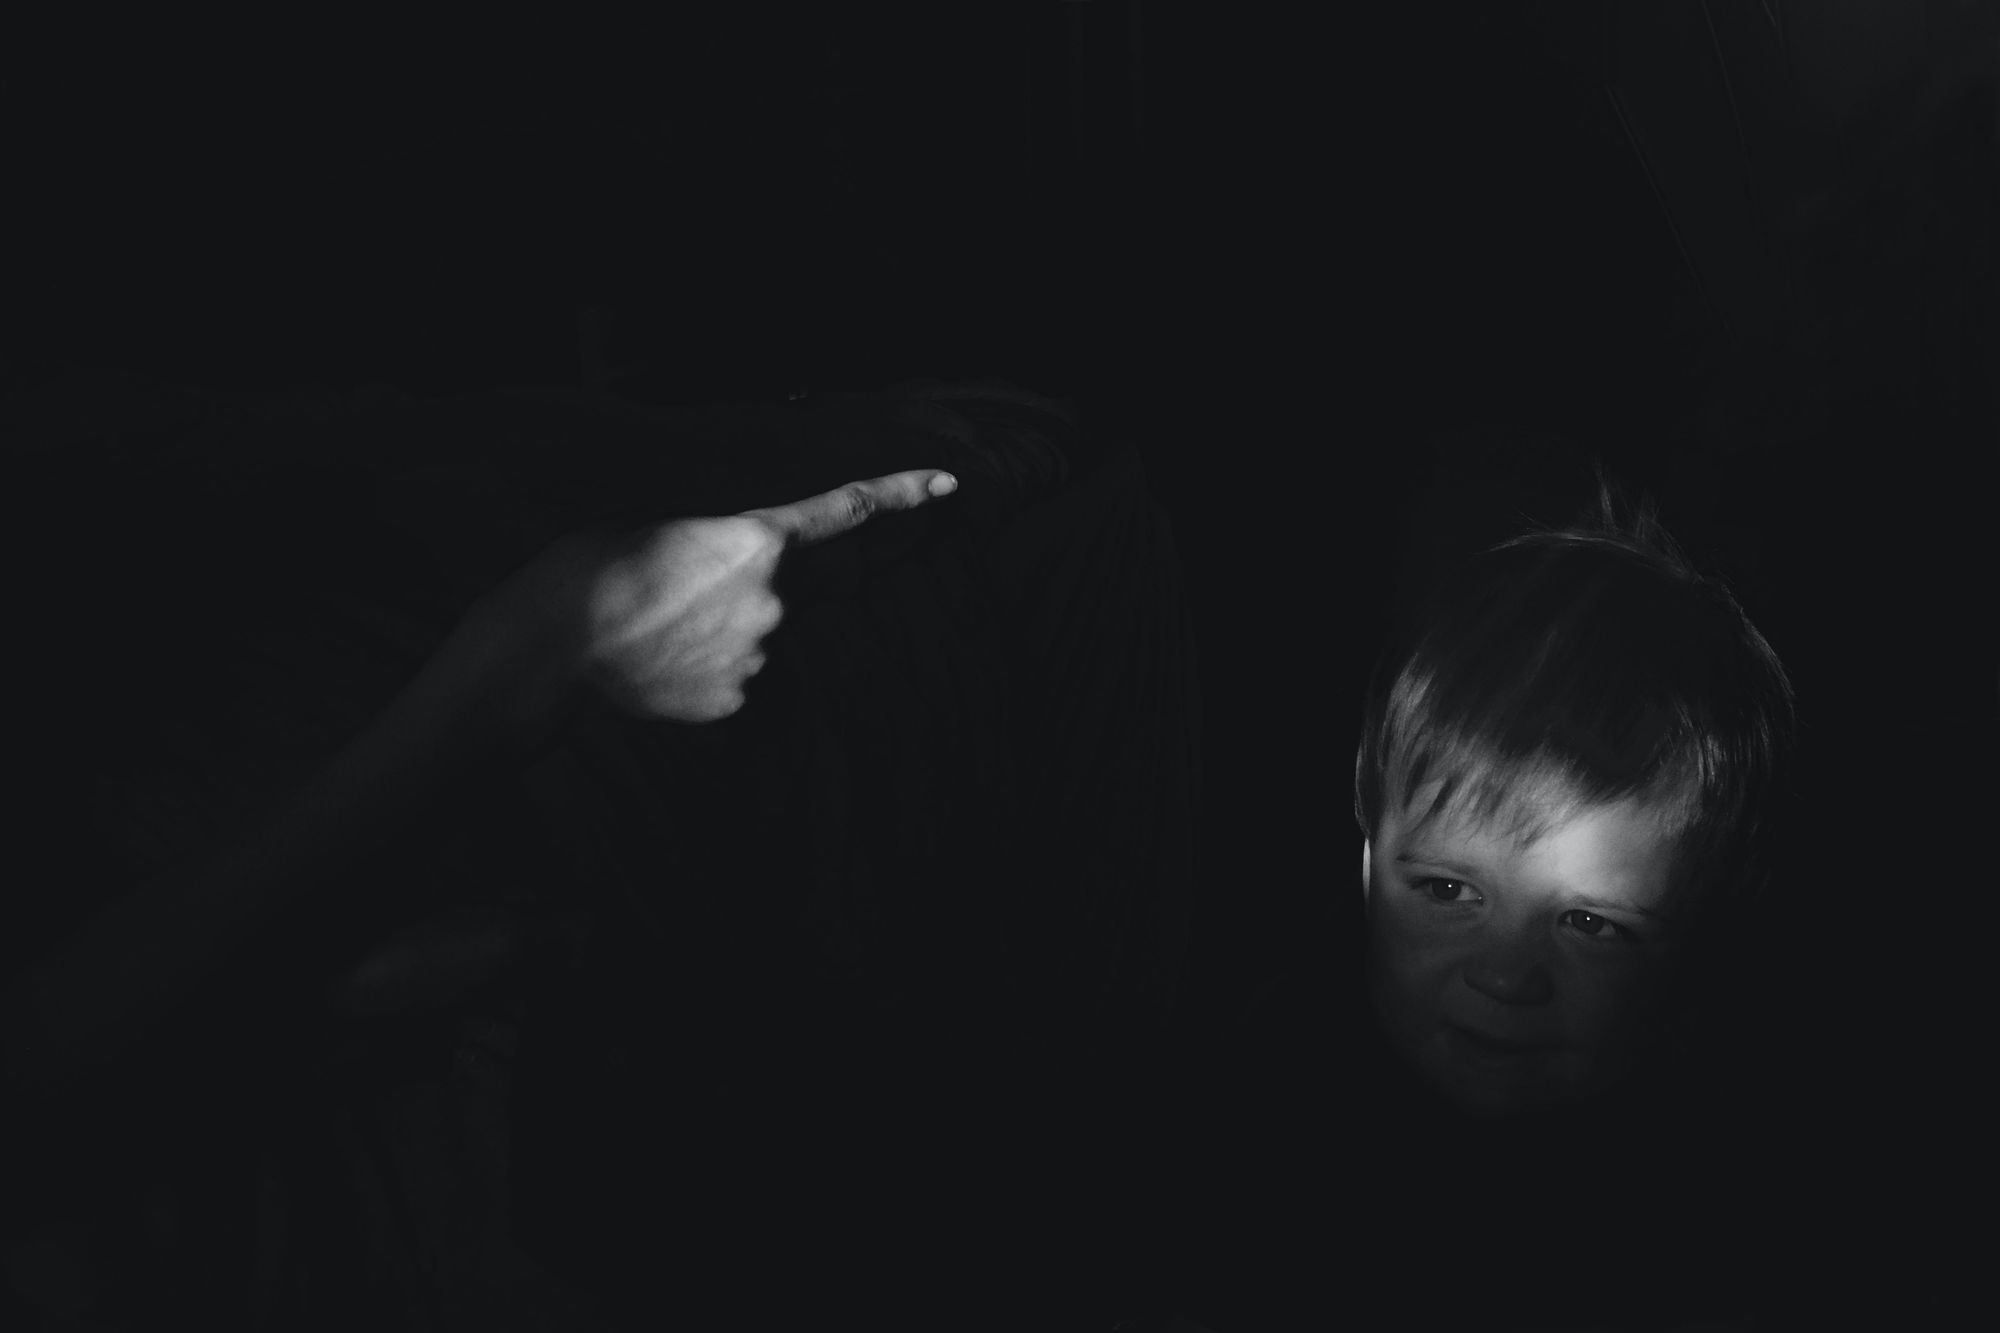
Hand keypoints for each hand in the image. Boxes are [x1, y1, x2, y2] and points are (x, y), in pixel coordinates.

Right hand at [451, 468, 958, 727]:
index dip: (902, 493)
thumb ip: (721, 545)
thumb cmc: (590, 571)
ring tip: (649, 633)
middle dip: (741, 592)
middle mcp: (774, 598)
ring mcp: (761, 655)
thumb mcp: (660, 528)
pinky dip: (703, 675)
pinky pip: (736, 682)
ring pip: (756, 639)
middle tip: (669, 596)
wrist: (551, 651)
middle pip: (784, 589)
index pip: (845, 510)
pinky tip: (656, 669)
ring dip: (714, 635)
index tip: (948, 486)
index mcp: (755, 537)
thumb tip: (741, 569)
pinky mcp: (740, 701)